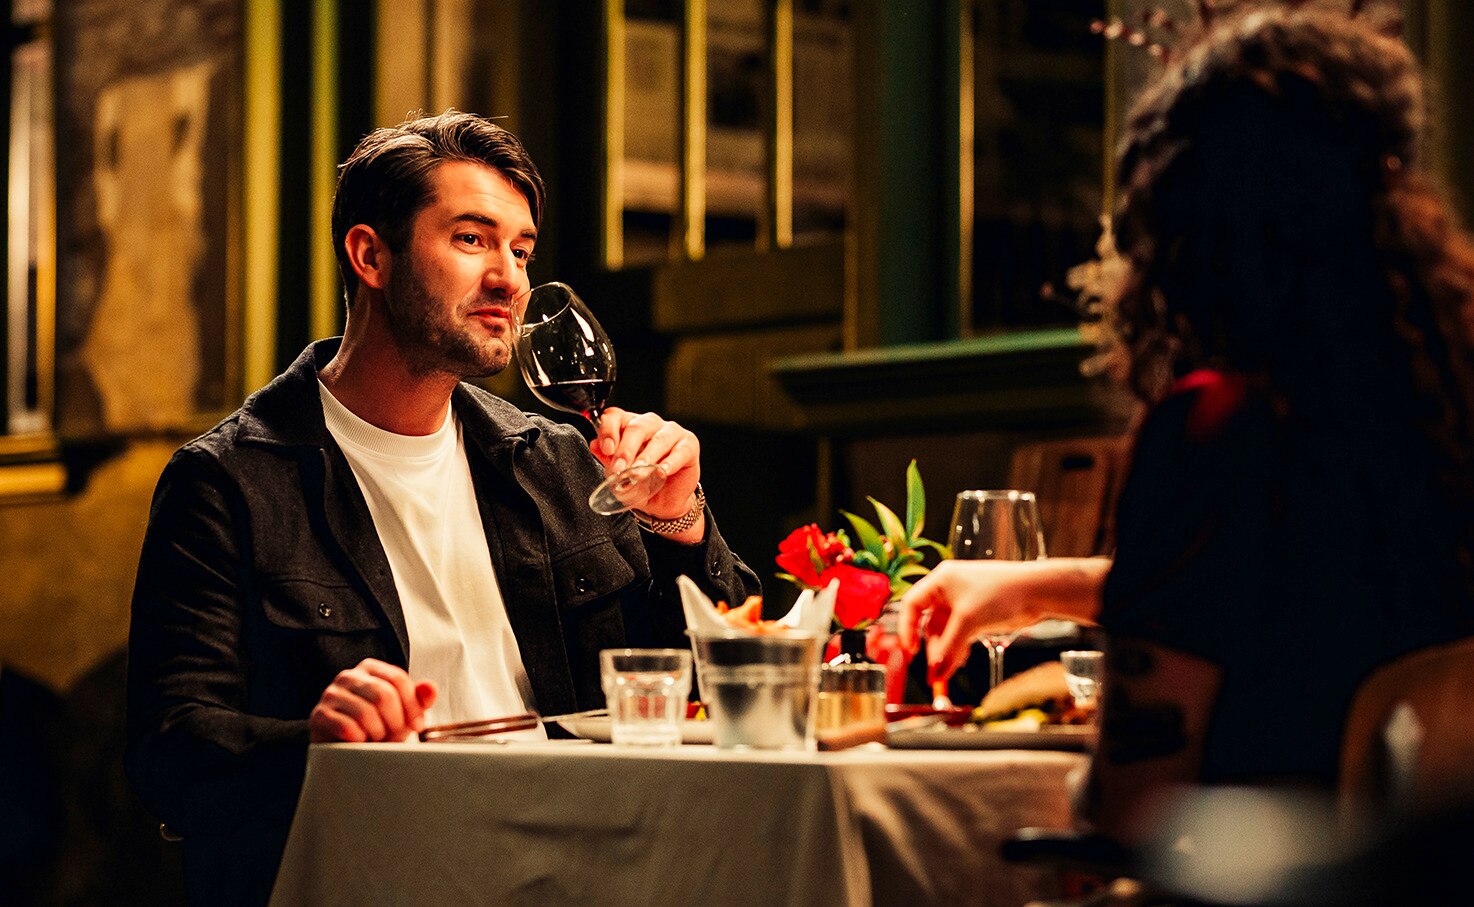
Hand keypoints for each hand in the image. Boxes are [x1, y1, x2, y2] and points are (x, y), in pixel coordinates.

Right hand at [308, 658, 437, 742]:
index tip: (417, 724)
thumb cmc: (376, 729)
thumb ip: (418, 700)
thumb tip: (431, 688)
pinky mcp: (319, 716)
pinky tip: (360, 743)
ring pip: (366, 713)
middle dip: (395, 722)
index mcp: (370, 668)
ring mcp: (331, 694)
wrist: (345, 752)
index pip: (398, 679)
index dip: (413, 706)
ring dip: (377, 733)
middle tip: (393, 735)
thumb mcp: (402, 714)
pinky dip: (360, 741)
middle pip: (384, 695)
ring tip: (375, 739)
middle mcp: (348, 676)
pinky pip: (348, 728)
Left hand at [593, 407, 703, 529]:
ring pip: (658, 438)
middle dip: (626, 449)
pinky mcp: (689, 445)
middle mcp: (650, 424)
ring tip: (638, 473)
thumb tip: (594, 446)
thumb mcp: (618, 475)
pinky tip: (662, 472)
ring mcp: (671, 432)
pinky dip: (670, 462)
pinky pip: (680, 451)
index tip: (606, 449)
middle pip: (637, 426)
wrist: (662, 504)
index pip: (616, 417)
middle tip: (620, 468)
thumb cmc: (641, 483)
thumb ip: (607, 459)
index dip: (608, 430)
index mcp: (630, 426)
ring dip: (646, 457)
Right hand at [898, 558, 1109, 684]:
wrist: (1036, 591)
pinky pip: (959, 635)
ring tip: (947, 672)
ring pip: (945, 632)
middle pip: (929, 622)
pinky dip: (958, 649)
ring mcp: (963, 603)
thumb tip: (935, 672)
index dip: (906, 627)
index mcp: (940, 580)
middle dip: (931, 648)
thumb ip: (949, 648)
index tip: (909, 651)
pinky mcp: (976, 614)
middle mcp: (948, 590)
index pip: (912, 604)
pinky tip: (960, 661)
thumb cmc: (1001, 592)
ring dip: (945, 652)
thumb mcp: (969, 621)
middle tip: (933, 671)